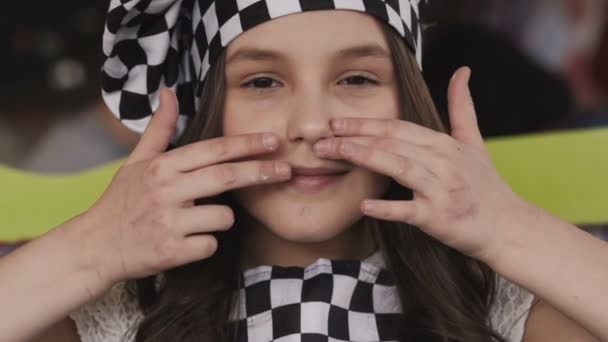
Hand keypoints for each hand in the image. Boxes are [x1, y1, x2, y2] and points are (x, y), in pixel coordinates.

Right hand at [79, 89, 290, 282]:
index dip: (246, 144)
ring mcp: (169, 222)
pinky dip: (204, 245)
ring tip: (197, 221)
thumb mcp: (136, 162)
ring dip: (221, 219)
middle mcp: (166, 190)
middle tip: (287, 169)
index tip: (273, 140)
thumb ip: (159, 129)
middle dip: (261, 171)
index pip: (213, 150)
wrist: (95, 247)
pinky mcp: (172, 251)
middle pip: (227, 177)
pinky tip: (186, 242)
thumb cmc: (121, 202)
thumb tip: (168, 92)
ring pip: (223, 217)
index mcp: (161, 166)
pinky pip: (210, 245)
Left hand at [313, 67, 527, 260]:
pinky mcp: (439, 218)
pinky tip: (363, 205)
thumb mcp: (474, 142)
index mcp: (444, 144)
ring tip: (333, 154)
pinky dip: (387, 208)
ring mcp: (441, 189)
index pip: (397, 128)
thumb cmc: (485, 185)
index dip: (365, 123)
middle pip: (392, 143)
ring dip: (364, 158)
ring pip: (398, 167)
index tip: (336, 122)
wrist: (508, 226)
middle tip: (320, 139)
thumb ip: (462, 107)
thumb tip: (462, 71)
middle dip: (353, 138)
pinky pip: (409, 210)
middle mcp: (442, 162)